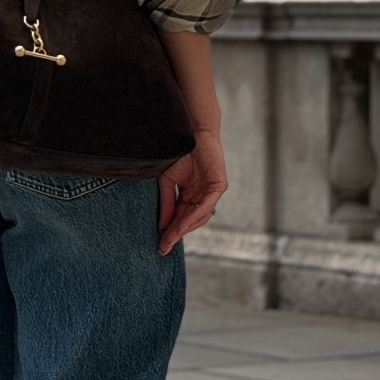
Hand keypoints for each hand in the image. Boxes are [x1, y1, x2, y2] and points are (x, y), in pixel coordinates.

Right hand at [157, 127, 226, 255]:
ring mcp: (212, 193)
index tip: (160, 245)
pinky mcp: (219, 187)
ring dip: (184, 228)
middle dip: (176, 234)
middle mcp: (202, 197)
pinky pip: (206, 206)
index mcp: (191, 196)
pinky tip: (182, 225)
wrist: (191, 133)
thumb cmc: (178, 154)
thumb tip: (162, 227)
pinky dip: (194, 216)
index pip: (181, 218)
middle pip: (190, 221)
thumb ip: (167, 204)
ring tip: (171, 237)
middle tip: (164, 246)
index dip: (171, 231)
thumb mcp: (168, 182)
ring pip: (200, 217)